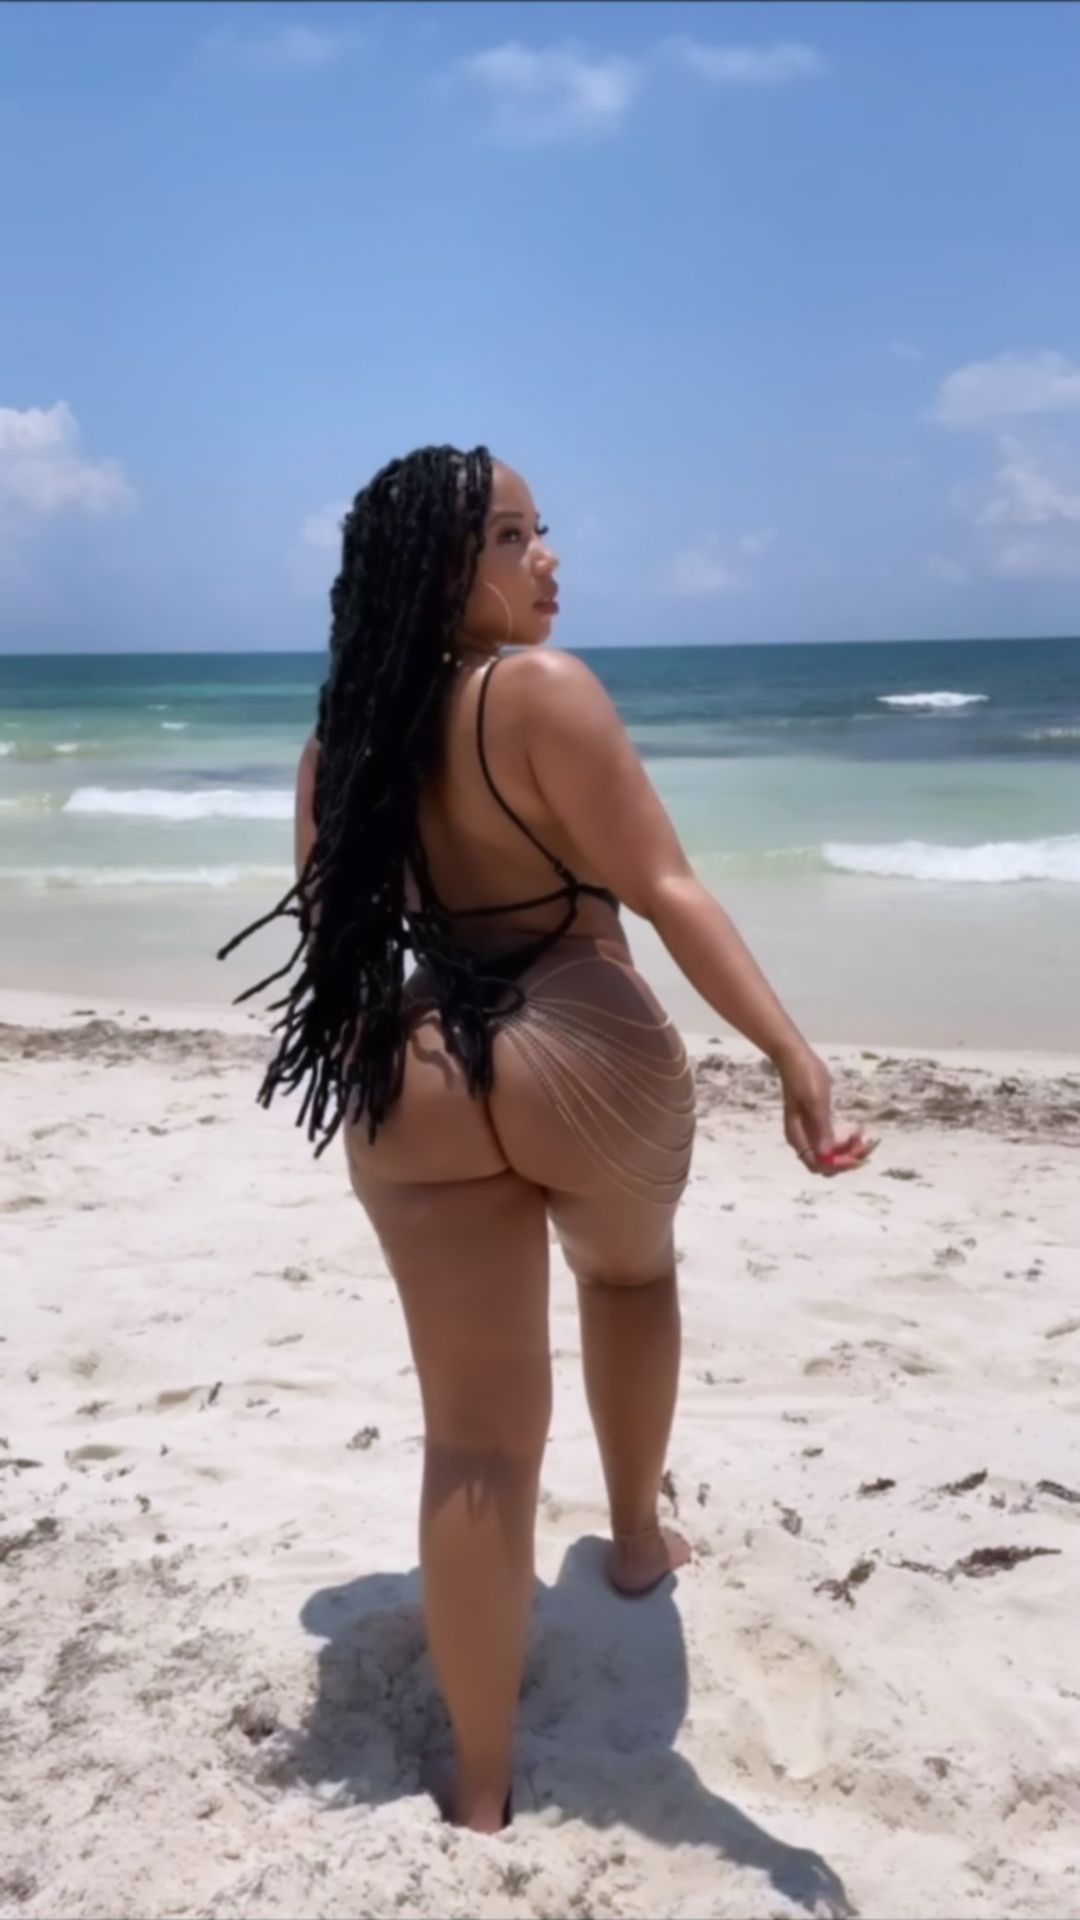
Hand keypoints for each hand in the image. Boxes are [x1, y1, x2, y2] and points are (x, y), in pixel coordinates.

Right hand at [778, 1044, 875, 1176]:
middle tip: (866, 1145)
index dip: (838, 1166)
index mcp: (798, 1136)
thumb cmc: (805, 1076)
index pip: (817, 1165)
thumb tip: (826, 1155)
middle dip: (846, 1159)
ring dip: (848, 1151)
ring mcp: (808, 1131)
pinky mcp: (815, 1123)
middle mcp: (802, 1138)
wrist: (794, 1057)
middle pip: (825, 1163)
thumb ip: (821, 1128)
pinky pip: (830, 1141)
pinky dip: (844, 1142)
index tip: (857, 1157)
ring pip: (829, 1154)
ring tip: (864, 1138)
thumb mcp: (815, 1101)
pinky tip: (857, 1132)